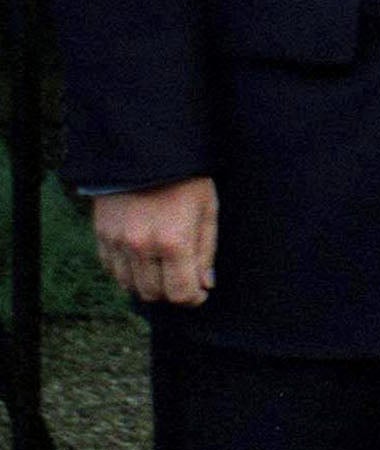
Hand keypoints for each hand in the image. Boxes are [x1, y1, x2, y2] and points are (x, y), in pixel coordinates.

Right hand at [93, 177, 217, 305]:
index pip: (180, 293)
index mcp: (174, 241)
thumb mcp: (208, 209)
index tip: (199, 294)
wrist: (147, 151)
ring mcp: (118, 242)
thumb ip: (206, 250)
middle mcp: (142, 247)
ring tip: (163, 269)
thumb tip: (205, 284)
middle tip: (183, 279)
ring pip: (130, 286)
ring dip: (148, 284)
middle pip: (153, 293)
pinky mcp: (102, 235)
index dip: (193, 298)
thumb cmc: (186, 178)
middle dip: (171, 292)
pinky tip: (141, 260)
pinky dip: (127, 272)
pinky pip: (111, 270)